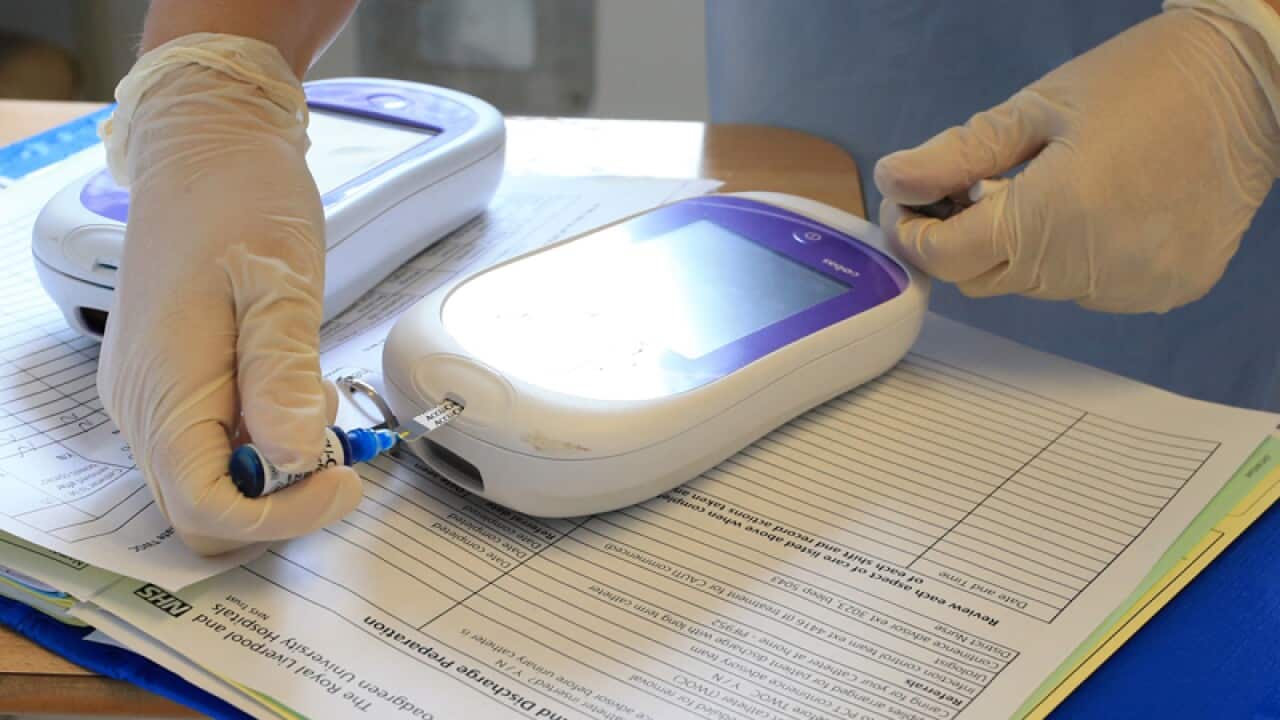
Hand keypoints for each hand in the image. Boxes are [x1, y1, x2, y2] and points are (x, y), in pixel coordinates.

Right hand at [97, 35, 361, 554]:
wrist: (208, 144)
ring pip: (209, 480)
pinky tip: (294, 387)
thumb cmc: (240, 197)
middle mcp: (143, 405)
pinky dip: (262, 437)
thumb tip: (292, 457)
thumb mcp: (279, 283)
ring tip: (317, 400)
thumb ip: (282, 375)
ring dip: (274, 468)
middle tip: (339, 453)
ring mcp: (152, 394)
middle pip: (202, 511)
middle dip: (279, 503)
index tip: (343, 482)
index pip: (204, 507)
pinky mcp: (171, 379)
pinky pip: (212, 440)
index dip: (279, 518)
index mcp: (162, 387)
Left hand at [875, 8, 1279, 312]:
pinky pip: (1090, 289)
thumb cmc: (1143, 83)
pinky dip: (1076, 259)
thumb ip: (956, 155)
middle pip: (984, 279)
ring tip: (1049, 187)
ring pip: (1035, 287)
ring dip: (1023, 249)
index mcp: (1050, 218)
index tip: (910, 202)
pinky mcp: (1163, 291)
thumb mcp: (1035, 109)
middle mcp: (1088, 269)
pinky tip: (1098, 210)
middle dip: (962, 239)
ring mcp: (1130, 288)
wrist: (1253, 84)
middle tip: (969, 188)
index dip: (914, 231)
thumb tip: (896, 179)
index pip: (945, 257)